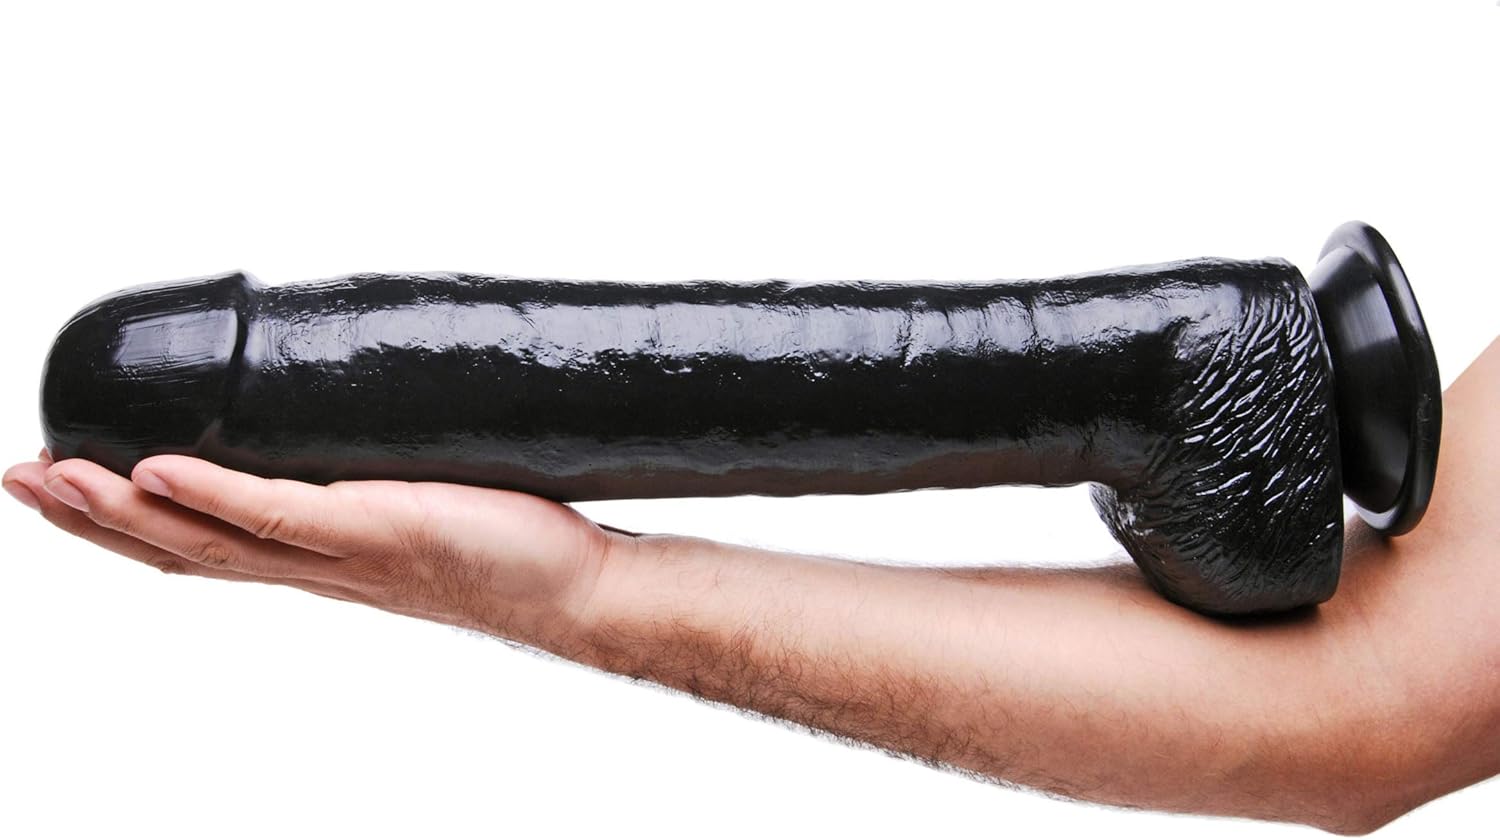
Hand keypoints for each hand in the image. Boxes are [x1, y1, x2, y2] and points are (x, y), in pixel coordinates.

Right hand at [2, 450, 618, 645]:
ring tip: (53, 470)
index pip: (197, 545)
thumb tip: (350, 408)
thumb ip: (371, 467)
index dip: (118, 523)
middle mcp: (311, 566)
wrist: (573, 584)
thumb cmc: (502, 539)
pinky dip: (214, 493)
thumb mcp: (414, 497)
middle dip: (89, 517)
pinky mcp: (378, 531)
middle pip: (177, 548)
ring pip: (208, 539)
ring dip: (124, 508)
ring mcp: (339, 554)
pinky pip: (279, 515)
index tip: (54, 480)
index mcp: (313, 558)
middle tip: (16, 473)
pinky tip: (159, 466)